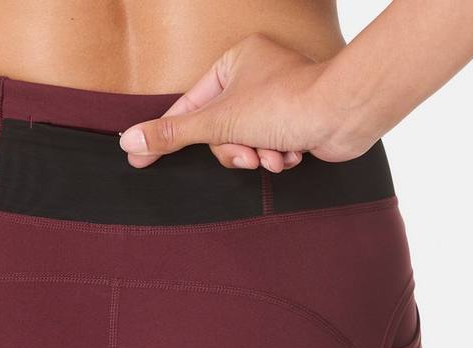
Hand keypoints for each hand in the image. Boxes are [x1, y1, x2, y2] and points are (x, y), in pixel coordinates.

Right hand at [119, 33, 373, 170]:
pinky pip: (268, 148)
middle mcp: (255, 76)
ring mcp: (275, 100)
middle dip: (235, 150)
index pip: (188, 106)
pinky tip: (290, 153)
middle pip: (218, 131)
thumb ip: (173, 134)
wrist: (342, 115)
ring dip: (258, 156)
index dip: (166, 136)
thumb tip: (131, 142)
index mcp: (234, 62)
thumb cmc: (286, 103)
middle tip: (248, 154)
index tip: (138, 161)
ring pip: (244, 144)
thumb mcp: (219, 121)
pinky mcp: (294, 122)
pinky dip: (277, 157)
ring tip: (274, 154)